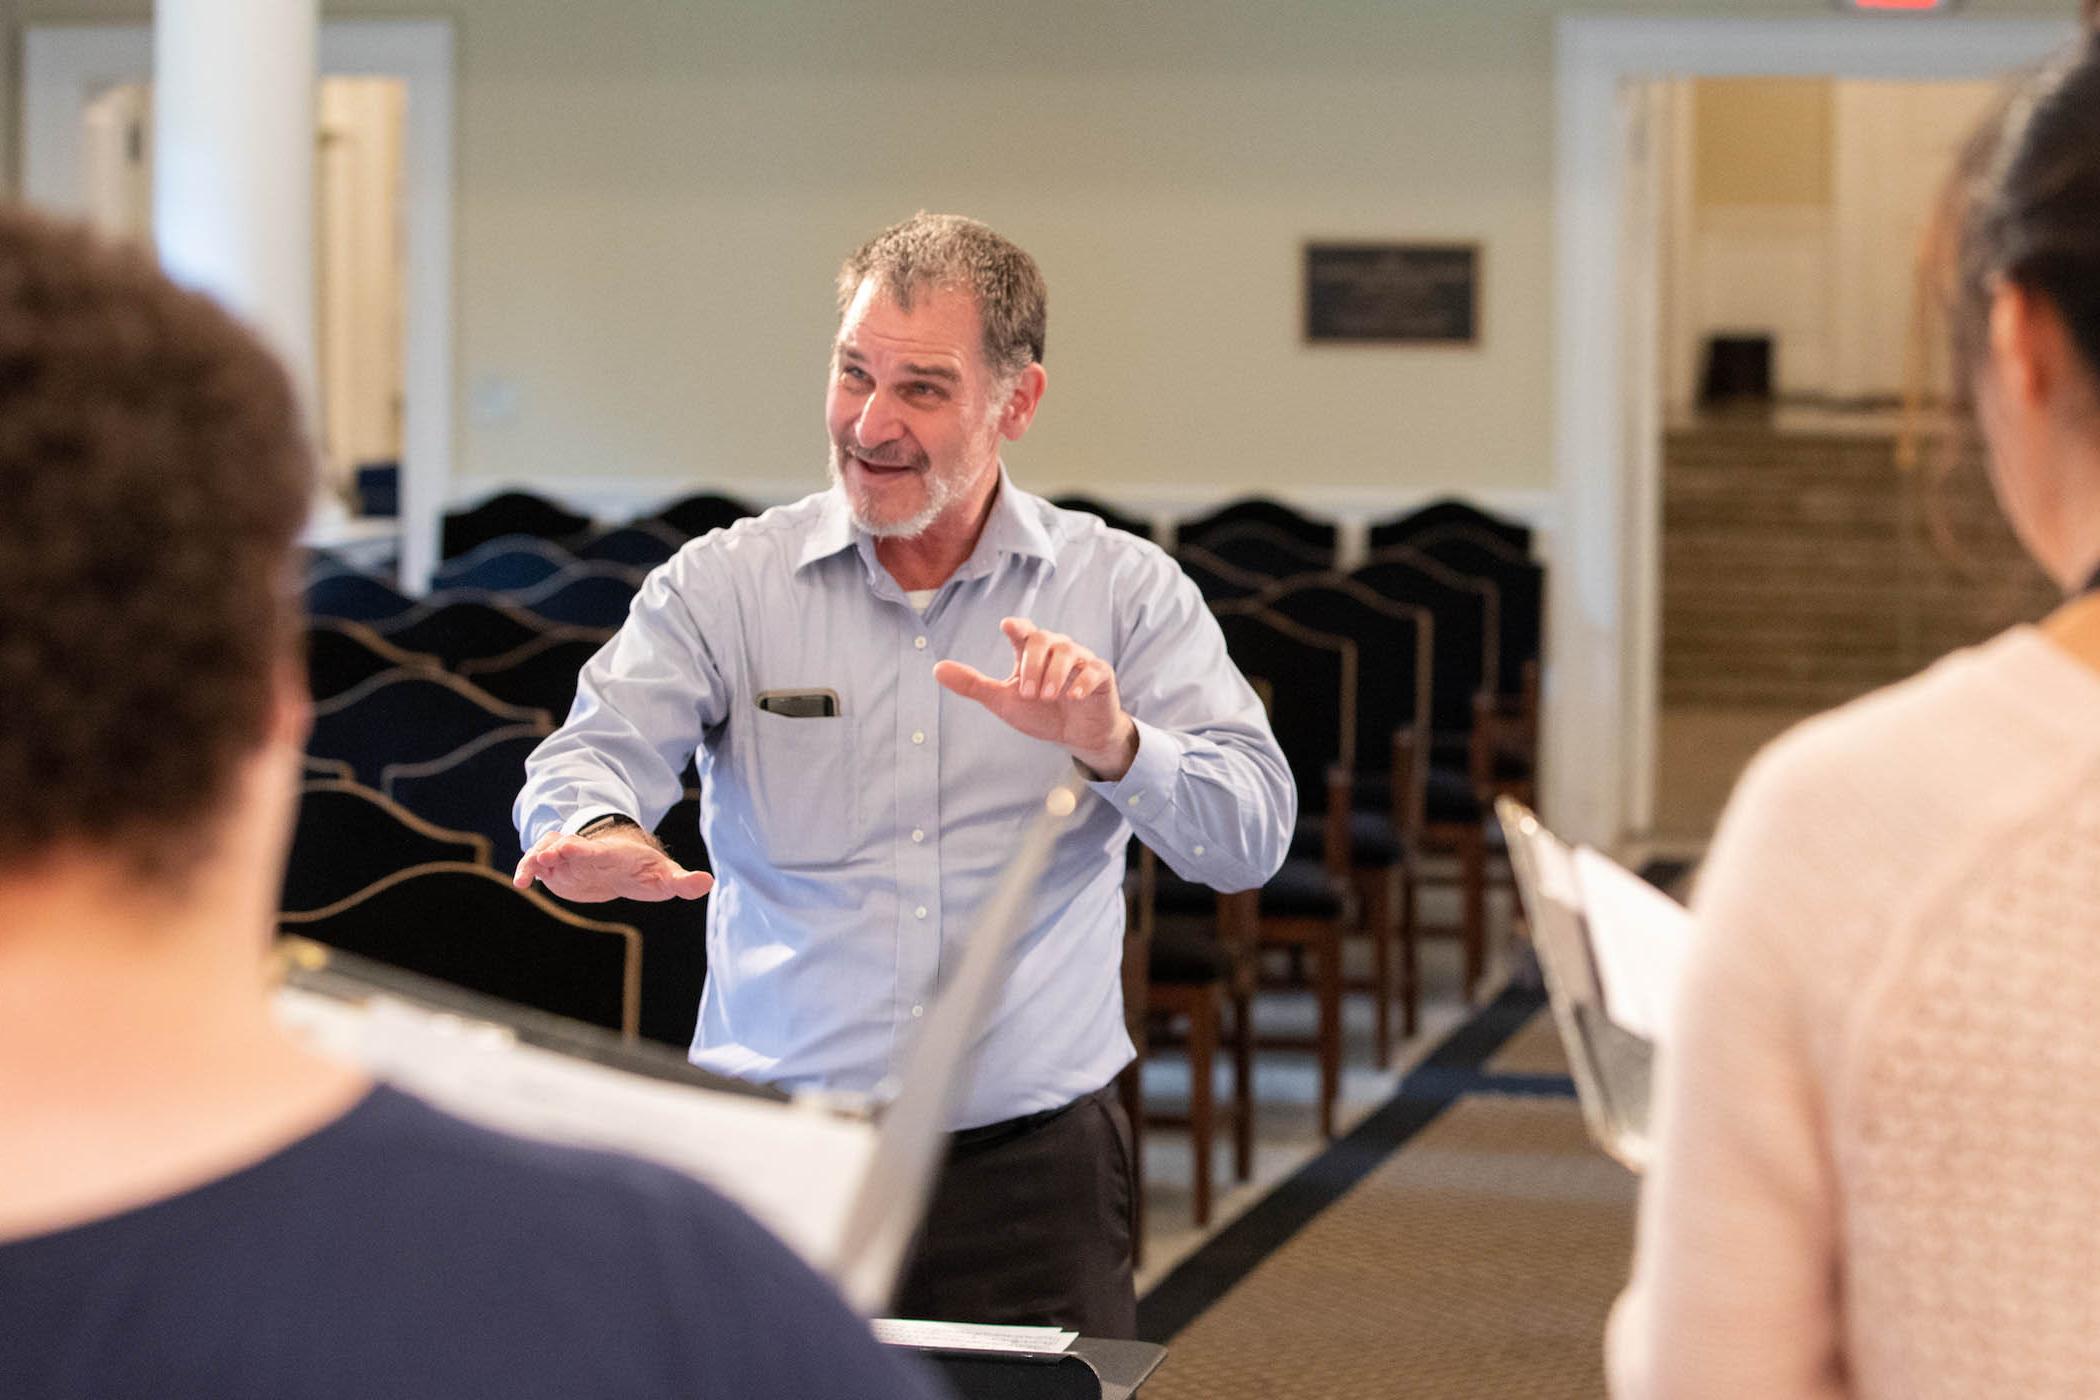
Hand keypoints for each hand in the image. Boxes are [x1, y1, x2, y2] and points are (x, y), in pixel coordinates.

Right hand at [512, 825, 714, 902]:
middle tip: (543, 858)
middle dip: (553, 850)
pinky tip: (522, 883)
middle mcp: (586, 852)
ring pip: (547, 852)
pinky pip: (538, 866)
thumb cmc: (644, 868)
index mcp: (611, 854)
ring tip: (525, 876)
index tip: (566, 849)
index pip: (594, 850)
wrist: (624, 865)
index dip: (581, 850)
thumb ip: (683, 881)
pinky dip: (528, 870)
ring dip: (536, 859)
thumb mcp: (664, 876)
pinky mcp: (557, 870)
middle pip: (566, 846)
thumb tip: (707, 882)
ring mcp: (568, 859)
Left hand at [934, 616, 1138, 779]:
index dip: (1017, 626)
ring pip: (1068, 651)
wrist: (1076, 735)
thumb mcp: (1003, 700)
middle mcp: (1057, 650)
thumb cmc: (1040, 713)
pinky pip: (1094, 670)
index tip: (1008, 626)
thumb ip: (973, 684)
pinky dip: (1082, 681)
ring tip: (1046, 697)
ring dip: (1054, 674)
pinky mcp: (1101, 676)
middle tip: (1028, 694)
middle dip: (1033, 665)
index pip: (1024, 631)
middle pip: (1044, 638)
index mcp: (1031, 652)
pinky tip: (1071, 696)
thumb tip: (937, 669)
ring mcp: (1080, 661)